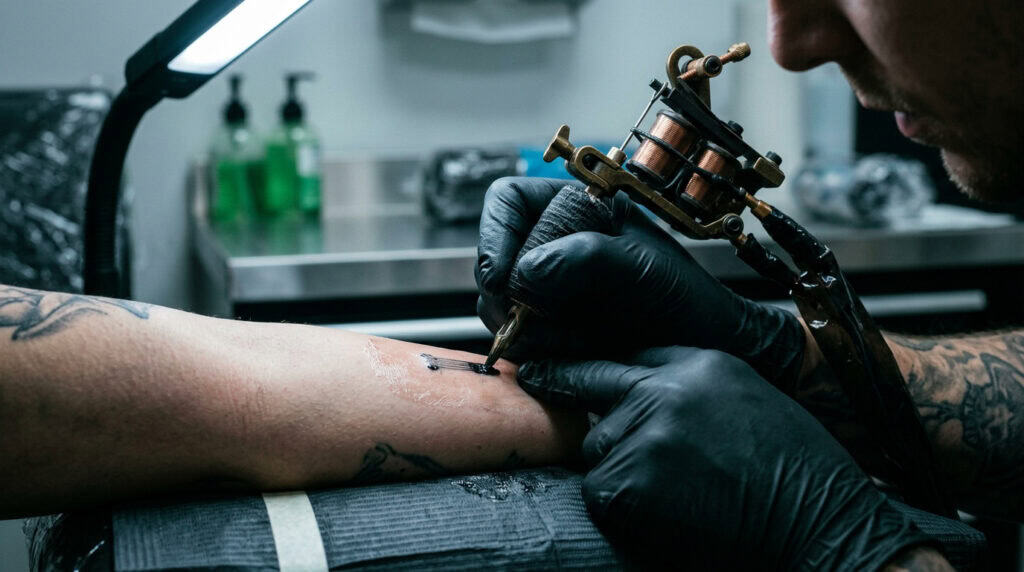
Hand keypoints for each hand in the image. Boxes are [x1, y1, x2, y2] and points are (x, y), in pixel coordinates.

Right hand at [476, 177, 804, 385]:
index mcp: (572, 208)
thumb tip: (525, 274)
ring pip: (497, 304)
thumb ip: (583, 257)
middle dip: (513, 294)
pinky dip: (538, 349)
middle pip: (494, 259)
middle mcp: (551, 244)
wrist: (704, 350)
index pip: (505, 201)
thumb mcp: (639, 267)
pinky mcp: (546, 328)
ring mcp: (545, 288)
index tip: (503, 278)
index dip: (495, 235)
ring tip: (578, 335)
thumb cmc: (684, 298)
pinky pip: (515, 338)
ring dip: (529, 327)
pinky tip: (575, 350)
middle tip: (543, 317)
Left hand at [517, 347, 935, 569]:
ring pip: (598, 452)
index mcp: (697, 363)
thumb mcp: (745, 396)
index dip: (583, 364)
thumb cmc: (794, 468)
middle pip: (595, 398)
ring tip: (681, 492)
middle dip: (593, 415)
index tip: (543, 367)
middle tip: (584, 412)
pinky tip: (671, 515)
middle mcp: (665, 390)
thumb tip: (633, 390)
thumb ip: (687, 385)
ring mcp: (645, 434)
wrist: (823, 522)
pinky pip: (602, 494)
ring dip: (621, 474)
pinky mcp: (632, 482)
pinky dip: (624, 510)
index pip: (622, 353)